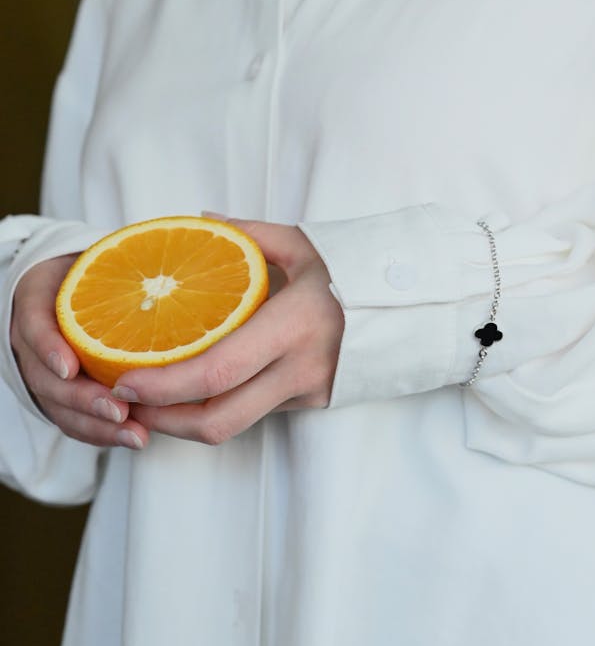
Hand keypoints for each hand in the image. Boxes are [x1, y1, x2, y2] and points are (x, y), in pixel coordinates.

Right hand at [10, 254, 148, 449]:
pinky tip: (132, 438)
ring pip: (59, 408)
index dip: (49, 349)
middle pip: (46, 379)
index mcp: (38, 302)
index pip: (35, 326)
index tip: (70, 367)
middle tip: (119, 410)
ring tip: (135, 435)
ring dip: (97, 426)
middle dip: (82, 399)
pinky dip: (101, 434)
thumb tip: (178, 276)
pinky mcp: (59, 397)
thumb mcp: (104, 262)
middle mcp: (34, 342)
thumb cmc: (98, 273)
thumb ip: (130, 269)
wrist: (76, 289)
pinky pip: (73, 422)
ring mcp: (43, 373)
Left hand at [117, 221, 344, 444]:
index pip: (218, 372)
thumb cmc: (359, 269)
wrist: (418, 308)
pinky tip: (193, 393)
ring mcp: (307, 392)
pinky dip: (218, 408)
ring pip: (235, 425)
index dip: (165, 387)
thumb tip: (200, 220)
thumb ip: (249, 235)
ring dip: (185, 422)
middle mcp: (299, 369)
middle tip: (125, 404)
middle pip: (219, 420)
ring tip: (148, 403)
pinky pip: (256, 413)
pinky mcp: (312, 402)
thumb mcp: (305, 244)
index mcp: (292, 326)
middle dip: (163, 421)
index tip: (125, 381)